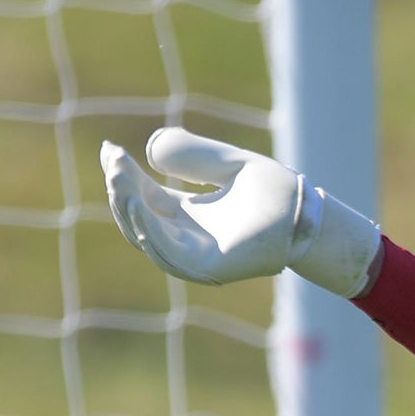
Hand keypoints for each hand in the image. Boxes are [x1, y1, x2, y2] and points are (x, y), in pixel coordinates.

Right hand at [98, 128, 381, 297]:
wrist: (306, 214)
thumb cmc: (273, 192)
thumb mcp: (225, 163)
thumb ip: (192, 154)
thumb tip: (150, 147)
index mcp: (187, 213)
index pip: (143, 196)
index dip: (123, 175)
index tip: (109, 150)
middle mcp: (186, 236)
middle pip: (139, 217)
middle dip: (120, 191)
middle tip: (113, 161)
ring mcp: (195, 255)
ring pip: (147, 237)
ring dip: (128, 210)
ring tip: (118, 179)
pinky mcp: (209, 268)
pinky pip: (170, 253)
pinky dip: (151, 231)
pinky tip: (139, 206)